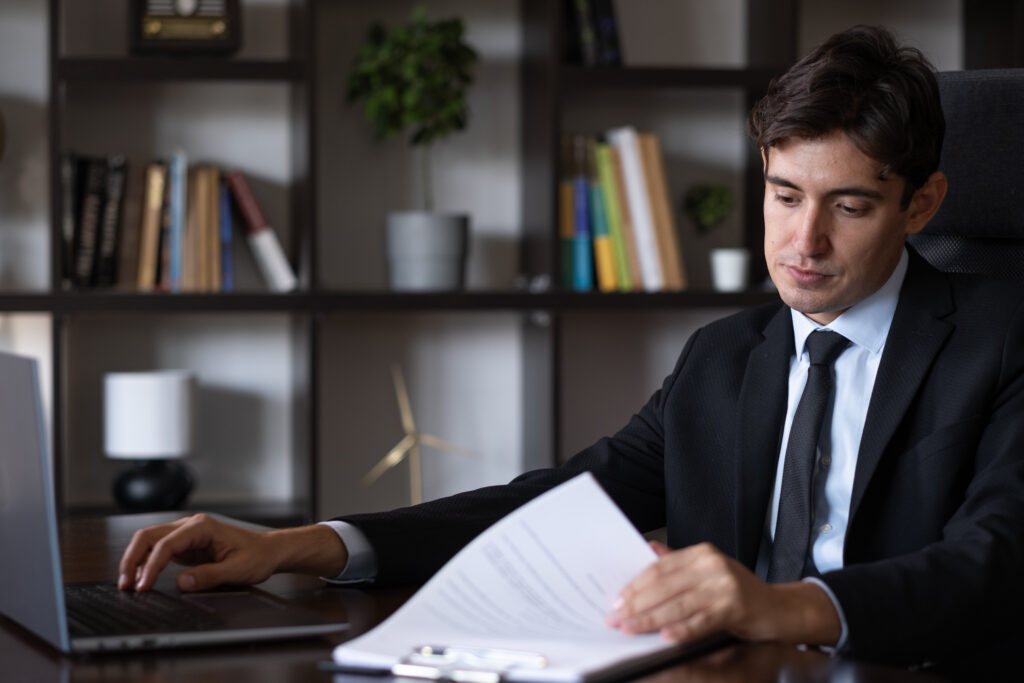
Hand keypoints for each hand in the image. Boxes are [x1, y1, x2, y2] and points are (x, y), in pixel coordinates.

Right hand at [118, 513, 347, 592]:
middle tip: (125, 585)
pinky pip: (158, 551)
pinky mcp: (185, 546)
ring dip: (136, 560)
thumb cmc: (258, 556)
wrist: (269, 551)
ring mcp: (186, 534)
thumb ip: (210, 576)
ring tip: (128, 585)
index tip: (143, 586)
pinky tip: (141, 579)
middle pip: (149, 536)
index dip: (151, 566)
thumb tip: (181, 583)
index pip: (166, 544)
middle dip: (133, 559)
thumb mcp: (238, 570)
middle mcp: (191, 526)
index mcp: (202, 527)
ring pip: (150, 541)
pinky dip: (146, 563)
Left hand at [606, 541, 839, 646]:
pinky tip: (665, 637)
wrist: (781, 608)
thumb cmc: (740, 593)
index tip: (616, 601)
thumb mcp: (709, 572)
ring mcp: (725, 585)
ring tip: (631, 629)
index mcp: (702, 553)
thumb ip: (678, 563)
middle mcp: (713, 565)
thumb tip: (648, 550)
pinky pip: (702, 620)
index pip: (660, 568)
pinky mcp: (735, 607)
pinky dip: (682, 629)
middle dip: (636, 604)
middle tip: (616, 619)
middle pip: (665, 586)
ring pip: (678, 604)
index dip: (635, 585)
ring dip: (651, 619)